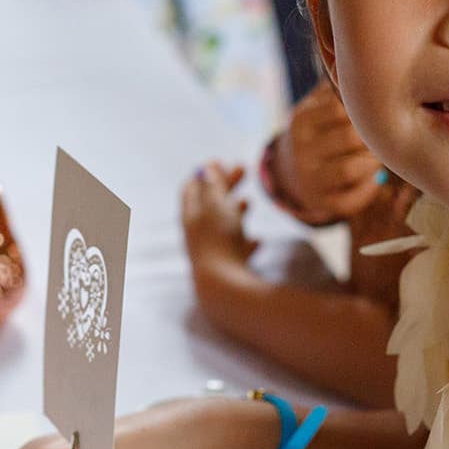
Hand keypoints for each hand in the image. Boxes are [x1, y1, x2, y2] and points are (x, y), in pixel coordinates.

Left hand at [181, 162, 257, 281]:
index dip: (204, 174)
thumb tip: (205, 168)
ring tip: (248, 202)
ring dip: (234, 212)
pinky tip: (257, 242)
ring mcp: (211, 252)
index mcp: (190, 216)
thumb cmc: (219, 240)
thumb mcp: (216, 205)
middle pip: (210, 204)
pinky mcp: (227, 269)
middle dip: (225, 185)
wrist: (224, 287)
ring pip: (222, 227)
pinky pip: (236, 252)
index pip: (191, 189)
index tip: (218, 161)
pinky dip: (245, 243)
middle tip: (243, 168)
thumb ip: (212, 185)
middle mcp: (197, 235)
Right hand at [278, 85, 384, 222]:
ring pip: (352, 168)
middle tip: (383, 136)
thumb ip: (336, 88)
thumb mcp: (316, 107)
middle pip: (350, 138)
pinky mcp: (321, 203)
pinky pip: (352, 198)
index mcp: (301, 121)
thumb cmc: (316, 131)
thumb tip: (368, 64)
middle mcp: (300, 150)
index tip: (375, 112)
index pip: (339, 108)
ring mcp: (309, 179)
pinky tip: (373, 177)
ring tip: (378, 155)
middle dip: (373, 137)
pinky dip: (369, 187)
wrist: (288, 173)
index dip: (364, 110)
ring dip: (373, 162)